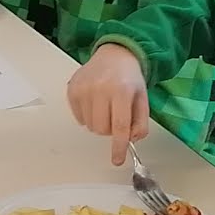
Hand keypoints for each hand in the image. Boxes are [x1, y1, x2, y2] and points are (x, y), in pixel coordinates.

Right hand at [66, 44, 150, 165]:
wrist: (114, 55)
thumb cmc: (129, 78)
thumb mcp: (142, 99)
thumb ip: (141, 122)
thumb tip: (131, 140)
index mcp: (121, 91)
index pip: (119, 126)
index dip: (118, 146)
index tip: (117, 160)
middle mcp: (100, 89)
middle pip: (102, 129)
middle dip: (110, 130)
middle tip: (116, 116)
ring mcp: (83, 89)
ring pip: (90, 126)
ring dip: (99, 123)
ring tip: (106, 107)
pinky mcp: (72, 90)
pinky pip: (80, 118)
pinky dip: (88, 116)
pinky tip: (95, 102)